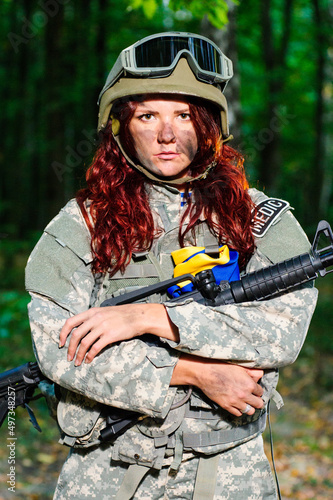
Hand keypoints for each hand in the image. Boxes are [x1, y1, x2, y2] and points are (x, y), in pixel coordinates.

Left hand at [59, 303, 178, 365]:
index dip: (63, 334)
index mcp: (91, 312)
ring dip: (79, 354)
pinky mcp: (110, 335)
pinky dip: (90, 355)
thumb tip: (82, 330)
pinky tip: (89, 360)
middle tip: (69, 357)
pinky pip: (95, 348)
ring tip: (77, 362)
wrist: (138, 316)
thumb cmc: (122, 315)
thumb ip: (92, 319)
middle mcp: (95, 319)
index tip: (61, 343)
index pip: (70, 322)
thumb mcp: (104, 312)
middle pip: (75, 335)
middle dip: (70, 348)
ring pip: (84, 343)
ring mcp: (102, 327)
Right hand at [171, 355, 263, 416]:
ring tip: (246, 402)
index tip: (254, 389)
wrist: (205, 373)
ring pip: (250, 411)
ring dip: (249, 407)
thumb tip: (261, 374)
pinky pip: (238, 413)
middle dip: (256, 400)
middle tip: (253, 397)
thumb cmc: (221, 367)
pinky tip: (237, 405)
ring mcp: (235, 402)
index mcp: (249, 384)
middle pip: (258, 404)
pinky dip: (239, 410)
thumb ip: (252, 371)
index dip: (257, 390)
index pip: (260, 392)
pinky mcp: (227, 406)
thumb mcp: (239, 366)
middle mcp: (244, 395)